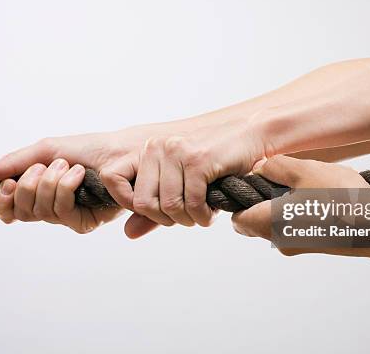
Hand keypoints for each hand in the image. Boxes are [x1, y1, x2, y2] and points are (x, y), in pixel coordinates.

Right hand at [0, 160, 122, 233]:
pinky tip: (78, 174)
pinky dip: (65, 187)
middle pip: (20, 211)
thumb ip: (15, 162)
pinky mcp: (84, 223)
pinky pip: (61, 211)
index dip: (3, 200)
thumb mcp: (46, 150)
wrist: (120, 151)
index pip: (8, 209)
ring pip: (39, 211)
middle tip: (48, 166)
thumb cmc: (88, 150)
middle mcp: (50, 208)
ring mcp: (67, 217)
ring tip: (68, 165)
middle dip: (29, 183)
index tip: (8, 182)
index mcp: (38, 193)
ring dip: (50, 181)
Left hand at [131, 118, 265, 227]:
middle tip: (186, 217)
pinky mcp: (199, 160)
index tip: (159, 212)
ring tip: (202, 214)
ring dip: (189, 219)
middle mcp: (158, 147)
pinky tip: (211, 212)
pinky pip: (193, 203)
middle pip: (144, 203)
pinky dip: (203, 216)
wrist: (250, 137)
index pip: (119, 184)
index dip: (135, 207)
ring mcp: (178, 152)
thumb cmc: (216, 161)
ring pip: (170, 206)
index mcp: (149, 150)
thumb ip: (154, 207)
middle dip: (167, 219)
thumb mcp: (180, 182)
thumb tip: (129, 233)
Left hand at [231, 155, 369, 239]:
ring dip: (287, 204)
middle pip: (258, 221)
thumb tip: (260, 168)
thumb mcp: (304, 171)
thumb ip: (275, 167)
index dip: (242, 199)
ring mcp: (300, 246)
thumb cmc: (341, 201)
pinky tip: (324, 197)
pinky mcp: (318, 246)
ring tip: (309, 185)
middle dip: (265, 199)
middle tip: (284, 179)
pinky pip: (300, 227)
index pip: (238, 219)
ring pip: (280, 223)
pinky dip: (304, 212)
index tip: (254, 181)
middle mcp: (280, 241)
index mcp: (269, 225)